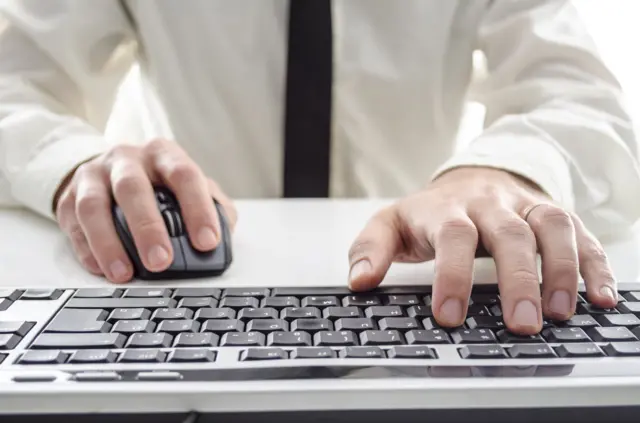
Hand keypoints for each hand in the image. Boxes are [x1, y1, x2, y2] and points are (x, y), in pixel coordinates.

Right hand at [54, 139, 236, 282]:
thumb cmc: (157, 183)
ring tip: (125, 273)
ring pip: (95, 206)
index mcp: (163, 154)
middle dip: (148, 228)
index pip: (184, 176)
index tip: (208, 242)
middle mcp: (126, 159)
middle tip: (161, 261)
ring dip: (109, 243)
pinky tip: (102, 269)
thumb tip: (224, 238)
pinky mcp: (68, 196)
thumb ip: (211, 206)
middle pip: (134, 188)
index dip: (198, 209)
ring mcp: (93, 175)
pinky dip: (87, 250)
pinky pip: (73, 223)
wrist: (107, 169)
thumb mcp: (186, 185)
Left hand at [347, 167, 616, 334]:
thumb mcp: (392, 223)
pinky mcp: (553, 214)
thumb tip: (358, 281)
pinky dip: (595, 264)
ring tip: (561, 313)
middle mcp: (490, 204)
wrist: (470, 178)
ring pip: (551, 227)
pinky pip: (582, 234)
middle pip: (509, 233)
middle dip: (517, 279)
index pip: (452, 236)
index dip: (452, 275)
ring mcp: (526, 206)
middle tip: (521, 325)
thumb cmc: (431, 211)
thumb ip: (370, 247)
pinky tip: (602, 297)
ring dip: (561, 269)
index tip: (449, 316)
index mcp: (447, 209)